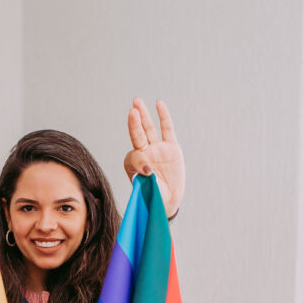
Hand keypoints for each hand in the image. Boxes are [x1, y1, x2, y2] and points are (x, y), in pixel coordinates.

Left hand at [123, 98, 184, 217]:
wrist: (166, 201)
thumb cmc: (152, 197)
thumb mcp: (148, 191)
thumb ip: (146, 180)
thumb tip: (147, 169)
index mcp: (133, 163)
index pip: (134, 156)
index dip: (140, 162)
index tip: (147, 172)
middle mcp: (144, 152)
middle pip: (137, 134)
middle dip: (134, 123)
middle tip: (132, 111)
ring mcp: (157, 148)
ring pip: (149, 128)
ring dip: (143, 115)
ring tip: (137, 101)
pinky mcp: (171, 147)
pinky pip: (167, 129)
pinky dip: (163, 116)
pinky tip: (159, 103)